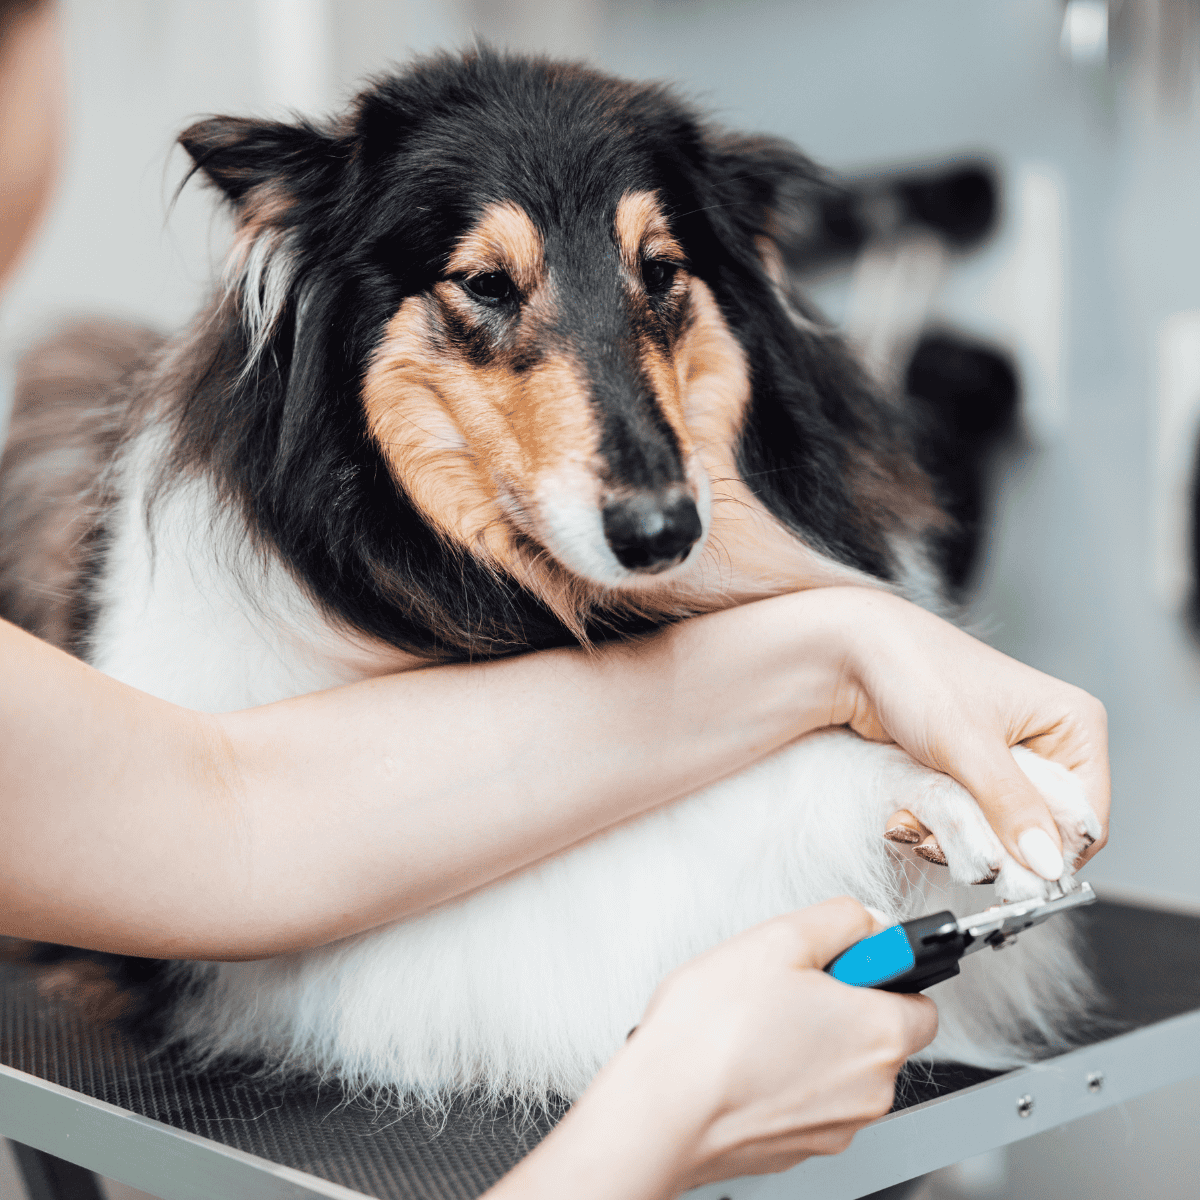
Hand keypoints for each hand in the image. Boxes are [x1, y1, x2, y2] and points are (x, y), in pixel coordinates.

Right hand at [486, 898, 936, 1198]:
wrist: (661, 1112)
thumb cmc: (712, 1033)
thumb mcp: (778, 938)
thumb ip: (839, 920)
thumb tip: (867, 923)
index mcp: (879, 1033)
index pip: (920, 995)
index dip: (881, 968)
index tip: (845, 955)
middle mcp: (871, 1089)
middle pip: (877, 1030)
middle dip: (838, 1001)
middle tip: (784, 983)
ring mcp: (836, 1126)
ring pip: (839, 1065)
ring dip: (809, 1039)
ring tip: (752, 1022)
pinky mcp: (798, 1148)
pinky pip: (807, 1097)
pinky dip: (784, 1076)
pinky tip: (742, 1056)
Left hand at [823, 588, 1109, 878]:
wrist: (853, 654)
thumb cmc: (916, 670)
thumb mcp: (968, 744)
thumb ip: (1009, 807)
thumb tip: (1046, 864)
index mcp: (1072, 725)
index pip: (1086, 816)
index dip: (1051, 853)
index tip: (1010, 875)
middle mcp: (1046, 744)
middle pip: (1041, 831)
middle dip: (992, 847)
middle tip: (949, 845)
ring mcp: (1004, 763)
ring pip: (998, 834)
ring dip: (956, 841)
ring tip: (919, 827)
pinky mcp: (967, 775)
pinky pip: (965, 823)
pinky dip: (935, 829)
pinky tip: (906, 819)